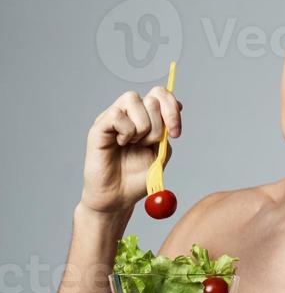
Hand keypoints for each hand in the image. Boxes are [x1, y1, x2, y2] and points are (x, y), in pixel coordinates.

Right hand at [80, 86, 182, 214]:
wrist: (118, 198)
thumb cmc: (135, 178)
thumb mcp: (160, 155)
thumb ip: (167, 132)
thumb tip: (178, 106)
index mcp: (145, 118)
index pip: (160, 94)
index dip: (172, 109)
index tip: (175, 133)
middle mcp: (129, 114)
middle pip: (151, 98)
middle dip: (158, 125)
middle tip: (149, 144)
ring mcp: (113, 118)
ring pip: (133, 99)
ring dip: (142, 126)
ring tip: (134, 144)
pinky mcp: (99, 126)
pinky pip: (117, 114)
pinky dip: (126, 131)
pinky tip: (121, 144)